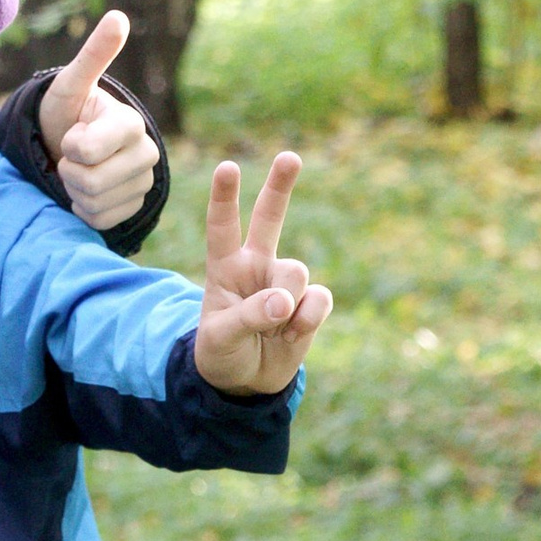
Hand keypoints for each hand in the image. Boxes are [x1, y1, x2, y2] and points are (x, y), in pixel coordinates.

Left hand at [37, 11, 160, 232]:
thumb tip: (118, 17)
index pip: (88, 150)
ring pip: (95, 203)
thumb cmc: (66, 112)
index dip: (69, 146)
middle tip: (71, 155)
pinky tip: (86, 190)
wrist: (66, 144)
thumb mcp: (71, 85)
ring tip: (79, 170)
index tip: (72, 134)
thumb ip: (93, 56)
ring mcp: (143, 182)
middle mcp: (146, 152)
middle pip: (92, 182)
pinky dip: (84, 209)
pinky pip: (100, 221)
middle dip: (70, 170)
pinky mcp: (134, 206)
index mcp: (132, 123)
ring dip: (75, 190)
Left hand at [195, 151, 328, 394]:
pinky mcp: (310, 302)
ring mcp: (285, 282)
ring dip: (285, 302)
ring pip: (296, 273)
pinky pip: (318, 299)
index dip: (225, 198)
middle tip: (289, 156)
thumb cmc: (222, 354)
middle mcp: (257, 266)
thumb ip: (249, 316)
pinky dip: (307, 320)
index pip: (222, 227)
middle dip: (280, 187)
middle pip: (270, 218)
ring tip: (272, 327)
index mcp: (225, 267)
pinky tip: (292, 334)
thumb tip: (285, 303)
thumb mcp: (221, 339)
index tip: (227, 168)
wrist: (246, 383)